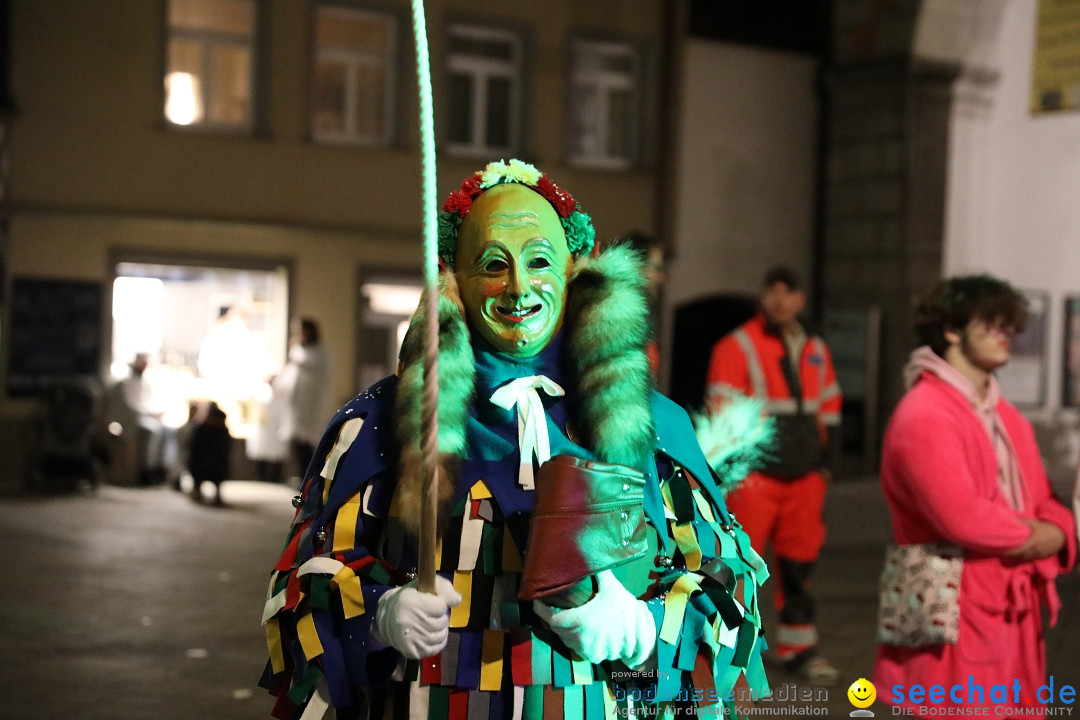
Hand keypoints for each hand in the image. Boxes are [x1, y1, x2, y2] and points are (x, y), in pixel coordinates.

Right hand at [372, 575, 461, 658]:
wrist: (386, 619)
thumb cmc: (409, 600)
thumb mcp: (423, 585)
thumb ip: (443, 588)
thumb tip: (458, 600)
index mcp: (411, 602)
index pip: (441, 606)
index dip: (439, 603)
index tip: (430, 602)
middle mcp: (410, 622)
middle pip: (442, 621)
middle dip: (439, 617)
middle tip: (428, 614)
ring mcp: (412, 639)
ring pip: (442, 635)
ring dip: (439, 630)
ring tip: (429, 624)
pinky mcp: (413, 652)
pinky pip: (437, 647)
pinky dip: (437, 641)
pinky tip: (429, 634)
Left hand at [533, 570, 655, 666]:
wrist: (641, 633)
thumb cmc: (623, 609)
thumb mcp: (611, 587)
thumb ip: (598, 571)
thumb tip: (589, 551)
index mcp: (579, 622)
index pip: (550, 619)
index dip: (541, 610)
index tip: (536, 601)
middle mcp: (579, 639)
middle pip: (556, 628)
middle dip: (552, 617)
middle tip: (551, 605)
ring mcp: (585, 650)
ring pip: (565, 639)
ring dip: (563, 629)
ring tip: (565, 616)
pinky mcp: (591, 657)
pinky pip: (575, 647)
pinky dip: (574, 638)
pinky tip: (578, 629)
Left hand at [1007, 518, 1066, 561]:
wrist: (1060, 536)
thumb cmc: (1045, 528)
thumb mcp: (1033, 523)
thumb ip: (1022, 522)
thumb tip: (1010, 517)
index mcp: (1033, 542)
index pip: (1019, 550)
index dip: (1010, 553)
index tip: (1001, 551)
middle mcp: (1035, 550)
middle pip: (1020, 556)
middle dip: (1010, 556)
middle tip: (1000, 554)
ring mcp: (1038, 555)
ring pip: (1024, 559)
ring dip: (1015, 559)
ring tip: (1005, 557)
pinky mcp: (1040, 557)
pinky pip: (1029, 560)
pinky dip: (1021, 559)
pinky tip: (1015, 558)